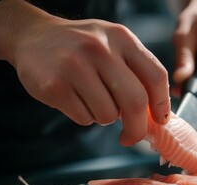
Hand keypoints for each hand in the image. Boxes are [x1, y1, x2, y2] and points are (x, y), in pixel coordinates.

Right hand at [0, 1, 170, 145]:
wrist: (33, 36)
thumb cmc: (82, 47)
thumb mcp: (113, 45)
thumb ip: (136, 72)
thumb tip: (155, 115)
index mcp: (121, 38)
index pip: (155, 76)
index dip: (162, 104)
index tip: (160, 120)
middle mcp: (100, 49)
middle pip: (135, 101)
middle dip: (137, 128)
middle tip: (132, 136)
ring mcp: (75, 66)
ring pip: (108, 115)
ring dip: (104, 117)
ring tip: (91, 98)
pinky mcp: (54, 86)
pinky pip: (84, 118)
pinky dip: (84, 116)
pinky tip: (74, 98)